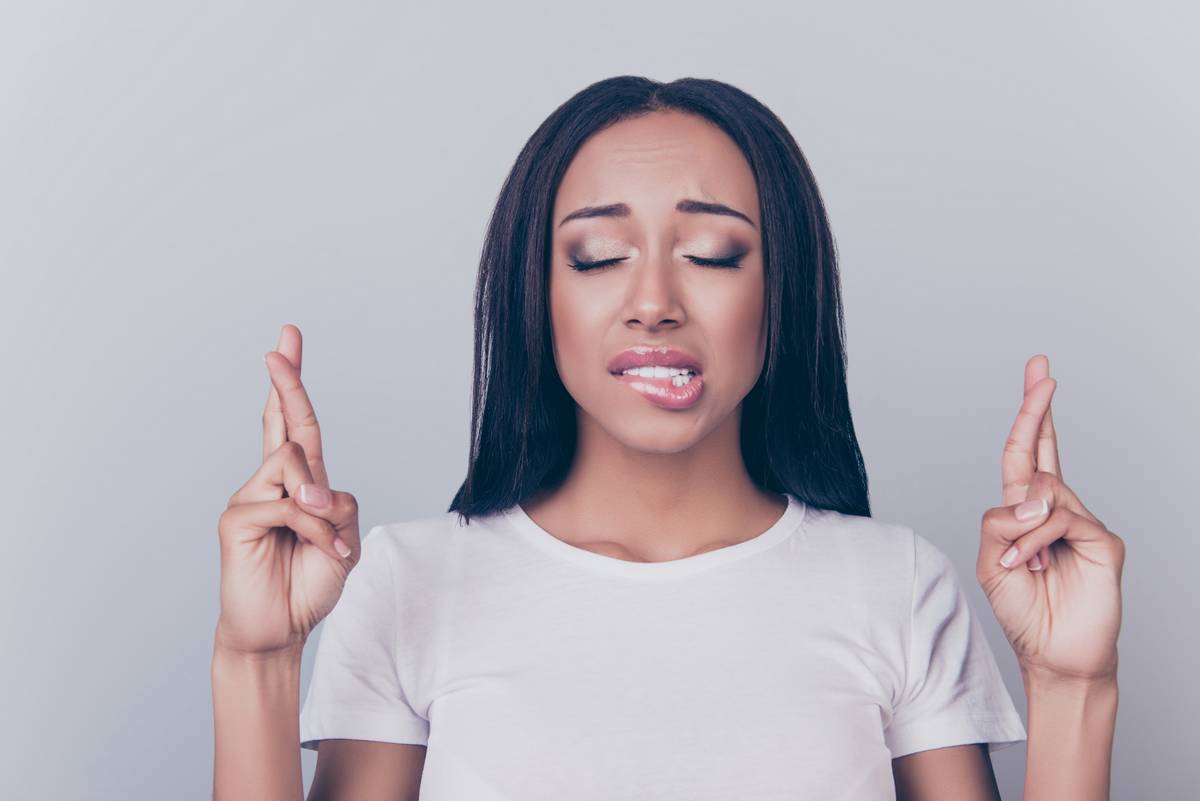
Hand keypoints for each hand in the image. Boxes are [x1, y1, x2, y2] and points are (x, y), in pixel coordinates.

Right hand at [214, 324, 361, 656]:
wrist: (280, 630)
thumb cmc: (309, 582)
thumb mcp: (344, 540)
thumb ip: (338, 505)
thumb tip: (313, 486)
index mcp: (299, 482)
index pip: (294, 423)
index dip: (290, 382)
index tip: (287, 339)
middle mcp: (270, 482)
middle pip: (283, 422)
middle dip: (287, 379)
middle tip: (283, 342)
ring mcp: (249, 497)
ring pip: (294, 465)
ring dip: (322, 506)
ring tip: (327, 542)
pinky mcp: (236, 519)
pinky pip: (286, 504)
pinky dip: (313, 529)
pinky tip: (320, 552)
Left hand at [976, 354, 1124, 682]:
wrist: (1054, 655)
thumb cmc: (1022, 610)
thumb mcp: (990, 561)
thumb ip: (999, 521)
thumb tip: (1034, 496)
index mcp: (1025, 511)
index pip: (1025, 453)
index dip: (1030, 416)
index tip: (1038, 376)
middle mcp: (1055, 510)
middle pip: (1045, 448)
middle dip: (1038, 406)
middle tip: (1041, 368)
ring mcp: (1082, 522)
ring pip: (1041, 492)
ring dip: (1019, 532)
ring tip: (1019, 567)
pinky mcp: (1102, 540)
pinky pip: (1059, 521)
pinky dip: (1034, 544)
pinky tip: (1033, 567)